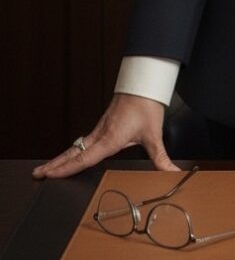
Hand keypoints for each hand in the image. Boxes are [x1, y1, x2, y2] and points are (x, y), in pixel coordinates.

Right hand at [31, 93, 180, 178]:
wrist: (143, 84)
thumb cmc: (146, 105)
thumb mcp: (154, 134)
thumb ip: (161, 158)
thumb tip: (172, 173)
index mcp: (110, 139)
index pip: (85, 158)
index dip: (67, 168)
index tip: (50, 175)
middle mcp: (101, 134)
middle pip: (73, 153)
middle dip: (55, 165)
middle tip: (37, 174)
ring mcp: (100, 129)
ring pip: (76, 147)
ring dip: (61, 158)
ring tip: (46, 168)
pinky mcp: (103, 125)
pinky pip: (83, 141)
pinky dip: (72, 150)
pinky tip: (71, 155)